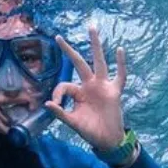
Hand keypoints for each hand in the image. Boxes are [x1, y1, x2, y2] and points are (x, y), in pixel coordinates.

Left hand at [45, 25, 127, 151]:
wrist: (106, 139)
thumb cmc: (88, 130)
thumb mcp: (71, 122)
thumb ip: (60, 113)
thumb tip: (47, 103)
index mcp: (77, 92)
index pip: (64, 84)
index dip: (58, 92)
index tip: (55, 104)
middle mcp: (89, 85)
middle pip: (79, 63)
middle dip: (69, 51)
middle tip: (57, 37)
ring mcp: (103, 86)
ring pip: (99, 62)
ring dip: (95, 45)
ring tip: (92, 28)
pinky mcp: (114, 91)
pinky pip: (120, 75)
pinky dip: (120, 64)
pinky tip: (119, 50)